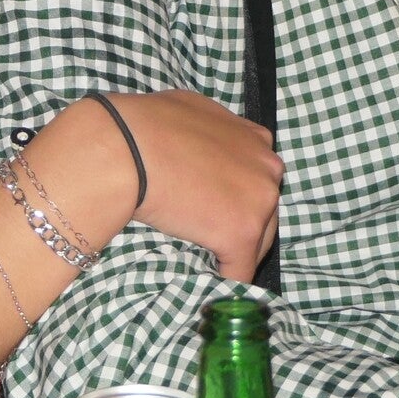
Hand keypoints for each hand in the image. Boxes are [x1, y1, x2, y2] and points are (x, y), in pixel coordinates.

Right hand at [105, 89, 282, 281]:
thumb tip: (206, 144)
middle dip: (240, 223)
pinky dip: (225, 280)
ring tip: (208, 261)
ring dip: (233, 253)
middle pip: (265, 211)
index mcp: (258, 141)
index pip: (259, 179)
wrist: (130, 147)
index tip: (218, 205)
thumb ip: (217, 133)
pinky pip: (239, 271)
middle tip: (210, 235)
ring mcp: (259, 203)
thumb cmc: (152, 124)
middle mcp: (268, 169)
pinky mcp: (241, 235)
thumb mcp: (197, 111)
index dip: (238, 195)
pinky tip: (209, 285)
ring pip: (256, 243)